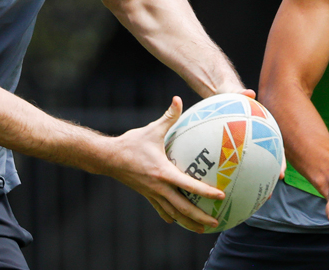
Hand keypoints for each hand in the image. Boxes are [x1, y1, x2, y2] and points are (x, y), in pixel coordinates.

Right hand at [104, 97, 224, 232]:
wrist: (108, 158)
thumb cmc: (131, 143)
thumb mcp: (151, 129)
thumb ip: (168, 116)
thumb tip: (178, 99)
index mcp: (163, 173)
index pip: (188, 185)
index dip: (205, 191)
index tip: (220, 196)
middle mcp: (159, 187)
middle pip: (183, 207)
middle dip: (200, 217)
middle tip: (216, 222)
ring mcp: (152, 193)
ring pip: (173, 213)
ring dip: (188, 222)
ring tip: (202, 229)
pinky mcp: (146, 194)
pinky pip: (161, 209)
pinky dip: (170, 216)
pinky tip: (176, 222)